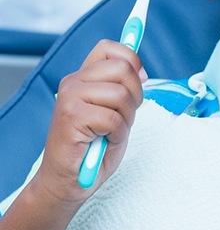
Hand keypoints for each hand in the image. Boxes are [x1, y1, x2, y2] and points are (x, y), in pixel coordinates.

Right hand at [32, 39, 146, 205]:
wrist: (67, 181)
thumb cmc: (93, 146)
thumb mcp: (115, 110)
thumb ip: (123, 87)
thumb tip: (142, 71)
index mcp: (83, 76)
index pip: (109, 47)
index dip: (131, 58)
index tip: (141, 77)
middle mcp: (73, 81)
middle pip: (122, 68)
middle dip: (136, 94)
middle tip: (125, 115)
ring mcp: (70, 97)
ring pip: (121, 94)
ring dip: (126, 118)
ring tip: (112, 131)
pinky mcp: (71, 116)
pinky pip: (114, 118)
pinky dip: (117, 134)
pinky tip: (104, 141)